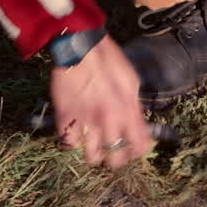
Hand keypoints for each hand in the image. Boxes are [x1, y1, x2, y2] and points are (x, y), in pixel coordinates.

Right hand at [50, 35, 152, 167]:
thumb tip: (137, 122)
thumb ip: (134, 106)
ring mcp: (87, 122)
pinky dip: (72, 142)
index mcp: (129, 112)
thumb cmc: (109, 60)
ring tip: (93, 148)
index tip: (133, 149)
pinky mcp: (66, 118)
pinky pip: (69, 143)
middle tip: (112, 152)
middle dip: (115, 159)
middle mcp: (109, 121)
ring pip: (91, 156)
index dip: (137, 151)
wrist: (80, 46)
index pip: (140, 146)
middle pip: (115, 159)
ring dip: (93, 155)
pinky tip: (75, 135)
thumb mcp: (131, 81)